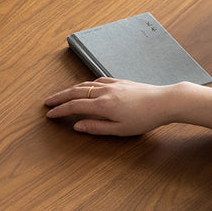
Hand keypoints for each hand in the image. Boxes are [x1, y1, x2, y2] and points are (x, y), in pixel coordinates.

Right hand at [43, 77, 211, 135]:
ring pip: (85, 84)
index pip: (74, 106)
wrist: (164, 102)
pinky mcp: (120, 82)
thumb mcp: (120, 130)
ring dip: (70, 90)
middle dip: (59, 97)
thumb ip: (96, 127)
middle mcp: (104, 92)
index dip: (60, 110)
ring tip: (61, 95)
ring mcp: (112, 84)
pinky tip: (85, 87)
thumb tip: (77, 126)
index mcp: (103, 105)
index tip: (49, 114)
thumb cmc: (144, 119)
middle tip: (47, 102)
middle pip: (75, 92)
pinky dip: (86, 84)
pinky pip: (97, 80)